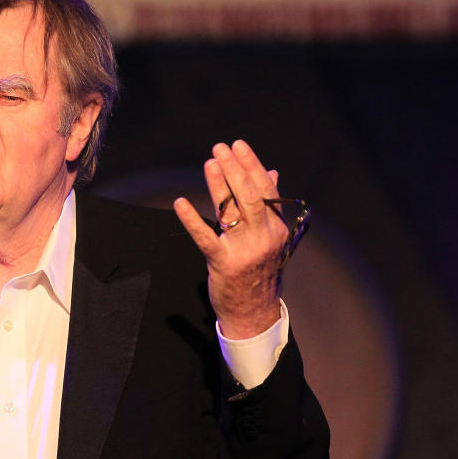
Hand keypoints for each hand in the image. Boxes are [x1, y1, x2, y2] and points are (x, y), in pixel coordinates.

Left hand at [174, 139, 289, 339]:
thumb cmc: (260, 269)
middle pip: (251, 196)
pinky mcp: (224, 263)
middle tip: (220, 148)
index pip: (266, 190)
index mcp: (277, 227)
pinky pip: (206, 238)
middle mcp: (264, 236)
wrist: (254, 312)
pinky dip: (192, 220)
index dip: (252, 166)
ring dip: (219, 185)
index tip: (238, 146)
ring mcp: (245, 250)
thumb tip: (272, 172)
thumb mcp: (270, 237)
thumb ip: (269, 205)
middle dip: (235, 169)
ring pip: (232, 212)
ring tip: (209, 163)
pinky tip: (180, 203)